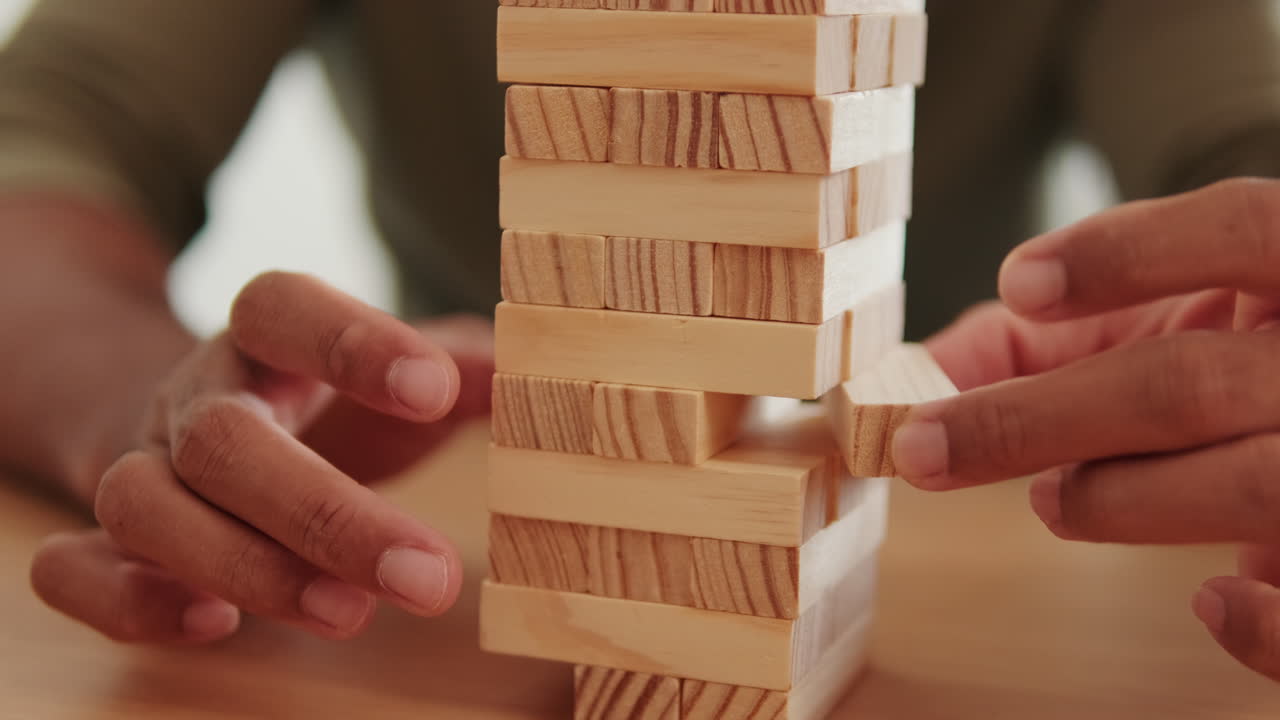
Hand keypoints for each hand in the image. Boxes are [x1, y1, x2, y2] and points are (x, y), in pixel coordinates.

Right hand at [29, 272, 492, 643]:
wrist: (205, 412)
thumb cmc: (332, 396)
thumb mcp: (399, 370)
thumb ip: (463, 366)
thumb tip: (533, 369)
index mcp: (264, 338)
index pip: (280, 306)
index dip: (351, 341)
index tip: (437, 389)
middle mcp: (193, 396)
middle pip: (223, 439)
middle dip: (326, 514)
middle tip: (428, 576)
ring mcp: (139, 464)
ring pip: (147, 507)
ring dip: (247, 568)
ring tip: (349, 614)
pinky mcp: (106, 538)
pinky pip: (72, 569)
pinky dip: (130, 600)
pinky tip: (214, 624)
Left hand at [893, 178, 1279, 680]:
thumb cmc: (1234, 370)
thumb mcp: (1160, 325)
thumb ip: (1044, 338)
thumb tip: (911, 380)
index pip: (1245, 228)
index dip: (1129, 253)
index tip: (1016, 286)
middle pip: (1192, 384)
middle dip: (1038, 420)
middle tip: (927, 447)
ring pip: (1251, 483)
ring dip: (1122, 501)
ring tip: (1052, 502)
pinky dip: (1263, 622)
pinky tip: (1210, 604)